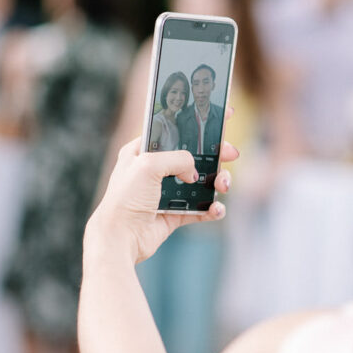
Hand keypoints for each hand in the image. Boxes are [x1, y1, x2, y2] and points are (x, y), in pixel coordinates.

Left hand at [85, 138, 238, 264]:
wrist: (121, 238)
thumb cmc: (126, 198)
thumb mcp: (149, 164)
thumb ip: (178, 158)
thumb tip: (194, 172)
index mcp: (142, 152)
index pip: (174, 131)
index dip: (196, 123)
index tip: (222, 115)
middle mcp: (154, 170)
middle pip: (194, 156)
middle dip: (216, 155)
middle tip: (232, 153)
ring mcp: (165, 193)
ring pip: (201, 182)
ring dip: (218, 181)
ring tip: (223, 185)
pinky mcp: (174, 214)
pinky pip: (200, 208)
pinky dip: (212, 209)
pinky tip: (216, 209)